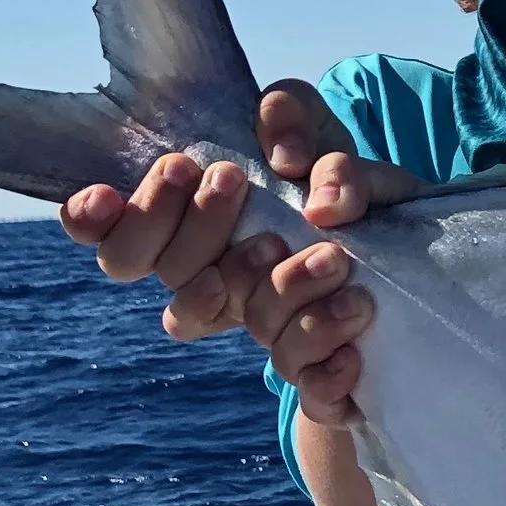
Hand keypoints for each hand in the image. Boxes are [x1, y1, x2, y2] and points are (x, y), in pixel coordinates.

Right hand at [57, 81, 425, 425]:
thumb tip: (293, 169)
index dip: (94, 224)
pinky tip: (352, 338)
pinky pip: (307, 385)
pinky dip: (326, 361)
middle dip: (191, 225)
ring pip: (245, 321)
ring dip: (279, 286)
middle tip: (228, 179)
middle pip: (168, 271)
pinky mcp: (319, 366)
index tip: (104, 198)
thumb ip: (291, 121)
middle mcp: (216, 279)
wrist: (410, 245)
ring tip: (332, 254)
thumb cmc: (340, 180)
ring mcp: (264, 324)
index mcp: (193, 226)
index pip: (116, 236)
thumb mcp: (317, 130)